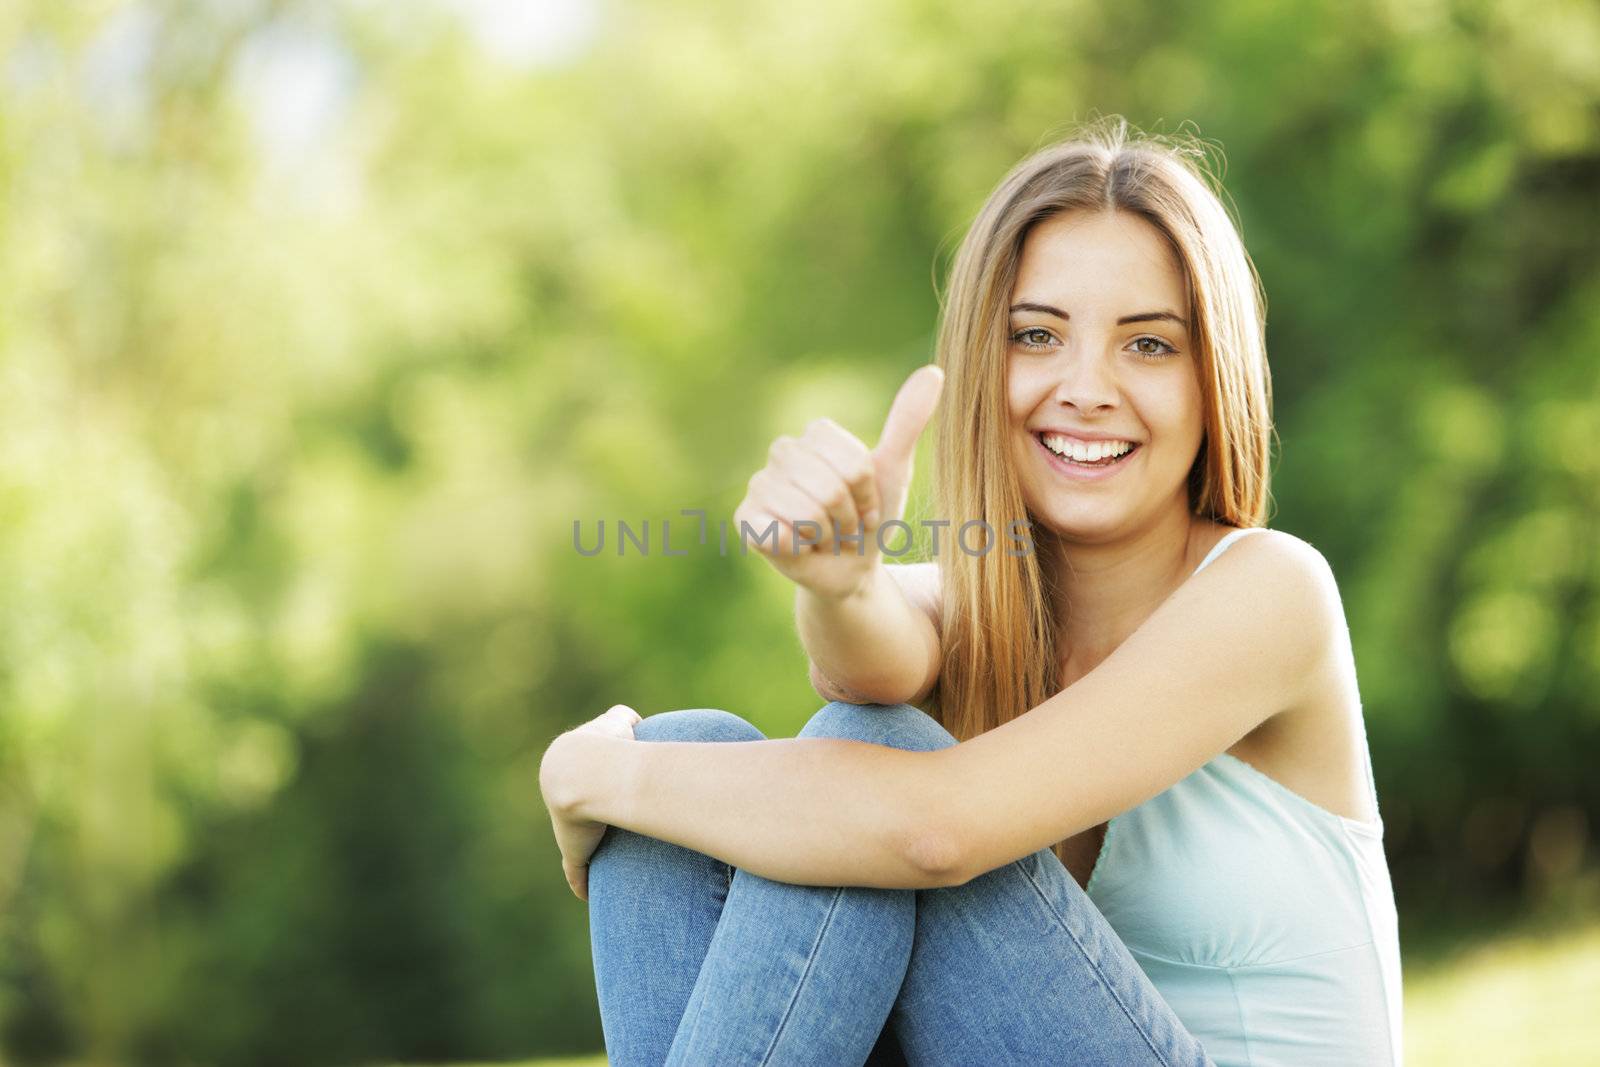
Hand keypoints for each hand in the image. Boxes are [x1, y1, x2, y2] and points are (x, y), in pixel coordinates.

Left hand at [539, 704, 641, 901]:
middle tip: (611, 824)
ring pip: (574, 839)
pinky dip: (580, 880)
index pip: (580, 771)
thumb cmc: (608, 746)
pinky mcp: (573, 849)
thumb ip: (626, 719)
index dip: (593, 776)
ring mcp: (567, 823)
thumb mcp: (620, 723)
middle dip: (585, 814)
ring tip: (607, 863)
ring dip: (585, 849)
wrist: (584, 773)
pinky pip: (576, 869)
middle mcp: (565, 794)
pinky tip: (587, 892)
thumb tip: (634, 722)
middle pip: (574, 807)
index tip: (606, 784)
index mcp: (571, 764)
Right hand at [733, 364, 943, 599]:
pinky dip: (800, 548)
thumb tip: (934, 372)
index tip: (866, 504)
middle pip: (831, 487)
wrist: (849, 569)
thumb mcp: (893, 472)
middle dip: (848, 517)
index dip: (867, 493)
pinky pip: (779, 532)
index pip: (853, 463)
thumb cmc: (870, 519)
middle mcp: (782, 452)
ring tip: (824, 536)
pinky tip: (798, 547)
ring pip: (807, 512)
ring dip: (827, 536)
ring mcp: (759, 484)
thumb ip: (907, 422)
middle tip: (844, 525)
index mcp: (816, 435)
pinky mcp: (746, 518)